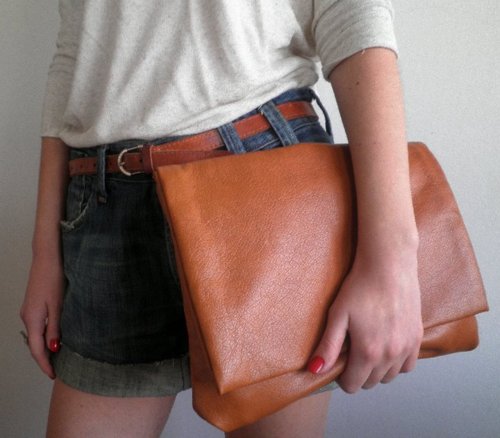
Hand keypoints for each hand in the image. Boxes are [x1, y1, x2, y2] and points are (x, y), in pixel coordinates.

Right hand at [20, 255, 63, 378]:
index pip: (37, 350)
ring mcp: (28, 311)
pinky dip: (44, 337)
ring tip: (58, 358)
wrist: (47, 259)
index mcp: (32, 319)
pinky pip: (37, 327)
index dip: (45, 364)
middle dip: (44, 359)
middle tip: (57, 370)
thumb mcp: (58, 306)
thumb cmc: (54, 279)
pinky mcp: (33, 306)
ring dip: (44, 348)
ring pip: (35, 336)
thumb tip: (53, 349)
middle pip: (34, 345)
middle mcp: (27, 317)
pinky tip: (54, 339)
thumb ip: (55, 328)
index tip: (53, 375)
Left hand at [308, 250, 422, 392]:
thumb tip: (315, 370)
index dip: (342, 377)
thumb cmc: (360, 287)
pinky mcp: (417, 337)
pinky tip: (386, 347)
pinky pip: (408, 365)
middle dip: (358, 372)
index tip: (338, 361)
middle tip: (351, 350)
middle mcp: (390, 355)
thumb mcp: (338, 315)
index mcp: (368, 352)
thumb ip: (328, 346)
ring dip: (377, 369)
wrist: (388, 265)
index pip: (353, 385)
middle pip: (371, 382)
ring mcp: (407, 347)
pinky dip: (397, 363)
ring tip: (368, 347)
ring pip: (390, 376)